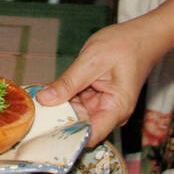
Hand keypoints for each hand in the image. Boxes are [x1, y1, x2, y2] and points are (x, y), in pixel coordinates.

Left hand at [36, 13, 163, 145]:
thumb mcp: (91, 61)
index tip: (43, 133)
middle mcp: (111, 113)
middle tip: (31, 116)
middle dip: (57, 122)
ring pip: (76, 115)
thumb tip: (44, 100)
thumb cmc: (125, 45)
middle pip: (80, 127)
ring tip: (35, 104)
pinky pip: (79, 103)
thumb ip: (67, 83)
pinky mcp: (99, 98)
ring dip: (58, 109)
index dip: (66, 138)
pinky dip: (65, 98)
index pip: (89, 137)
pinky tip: (48, 93)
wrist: (142, 35)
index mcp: (115, 109)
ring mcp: (105, 106)